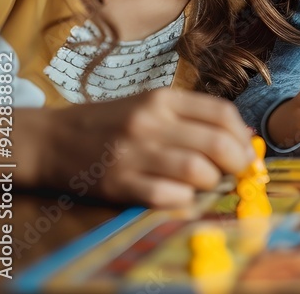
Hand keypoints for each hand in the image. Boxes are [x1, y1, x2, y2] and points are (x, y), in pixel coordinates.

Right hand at [7, 89, 255, 207]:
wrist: (52, 139)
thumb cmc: (111, 122)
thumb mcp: (151, 106)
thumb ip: (193, 116)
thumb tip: (243, 135)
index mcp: (162, 99)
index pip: (221, 113)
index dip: (242, 135)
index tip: (247, 151)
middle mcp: (150, 122)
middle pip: (216, 143)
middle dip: (237, 162)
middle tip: (237, 172)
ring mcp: (133, 153)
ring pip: (197, 170)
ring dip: (211, 182)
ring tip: (205, 183)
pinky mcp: (118, 183)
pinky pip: (167, 196)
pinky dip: (183, 200)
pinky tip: (180, 196)